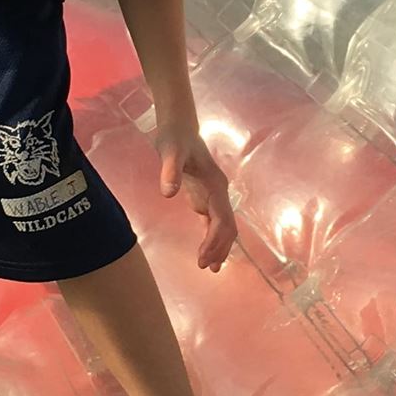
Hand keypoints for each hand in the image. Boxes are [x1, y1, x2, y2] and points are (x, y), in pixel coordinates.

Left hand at [154, 123, 235, 270]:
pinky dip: (213, 239)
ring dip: (220, 246)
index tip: (204, 256)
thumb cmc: (174, 139)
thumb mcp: (169, 152)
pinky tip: (208, 254)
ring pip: (224, 227)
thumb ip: (170, 171)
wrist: (179, 128)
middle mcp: (219, 192)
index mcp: (215, 184)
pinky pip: (214, 223)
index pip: (221, 218)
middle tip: (206, 267)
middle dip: (220, 247)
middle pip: (227, 226)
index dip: (216, 239)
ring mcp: (214, 196)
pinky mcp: (205, 198)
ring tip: (211, 268)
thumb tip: (168, 193)